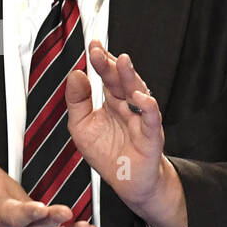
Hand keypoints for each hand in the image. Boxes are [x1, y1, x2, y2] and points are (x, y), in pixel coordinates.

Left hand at [66, 40, 186, 226]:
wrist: (127, 182)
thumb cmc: (107, 154)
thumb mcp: (81, 126)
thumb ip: (77, 101)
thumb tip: (76, 74)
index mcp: (112, 100)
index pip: (107, 75)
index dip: (100, 60)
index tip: (92, 45)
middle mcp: (128, 105)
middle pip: (121, 80)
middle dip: (111, 64)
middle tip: (98, 51)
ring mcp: (140, 118)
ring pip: (138, 92)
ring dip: (130, 77)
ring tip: (121, 61)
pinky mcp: (151, 136)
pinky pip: (151, 119)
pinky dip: (148, 108)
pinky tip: (139, 97)